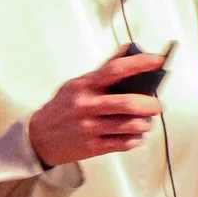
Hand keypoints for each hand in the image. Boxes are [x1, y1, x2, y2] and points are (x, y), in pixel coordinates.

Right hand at [29, 51, 164, 168]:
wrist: (39, 137)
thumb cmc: (62, 107)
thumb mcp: (77, 84)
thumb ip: (103, 70)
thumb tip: (128, 49)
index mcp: (84, 85)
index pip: (115, 70)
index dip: (139, 64)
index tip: (157, 60)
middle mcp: (86, 106)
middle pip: (126, 103)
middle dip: (150, 105)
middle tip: (158, 106)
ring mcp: (88, 128)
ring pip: (128, 126)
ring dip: (145, 124)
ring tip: (148, 122)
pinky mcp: (91, 147)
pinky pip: (122, 143)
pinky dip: (135, 139)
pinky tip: (137, 135)